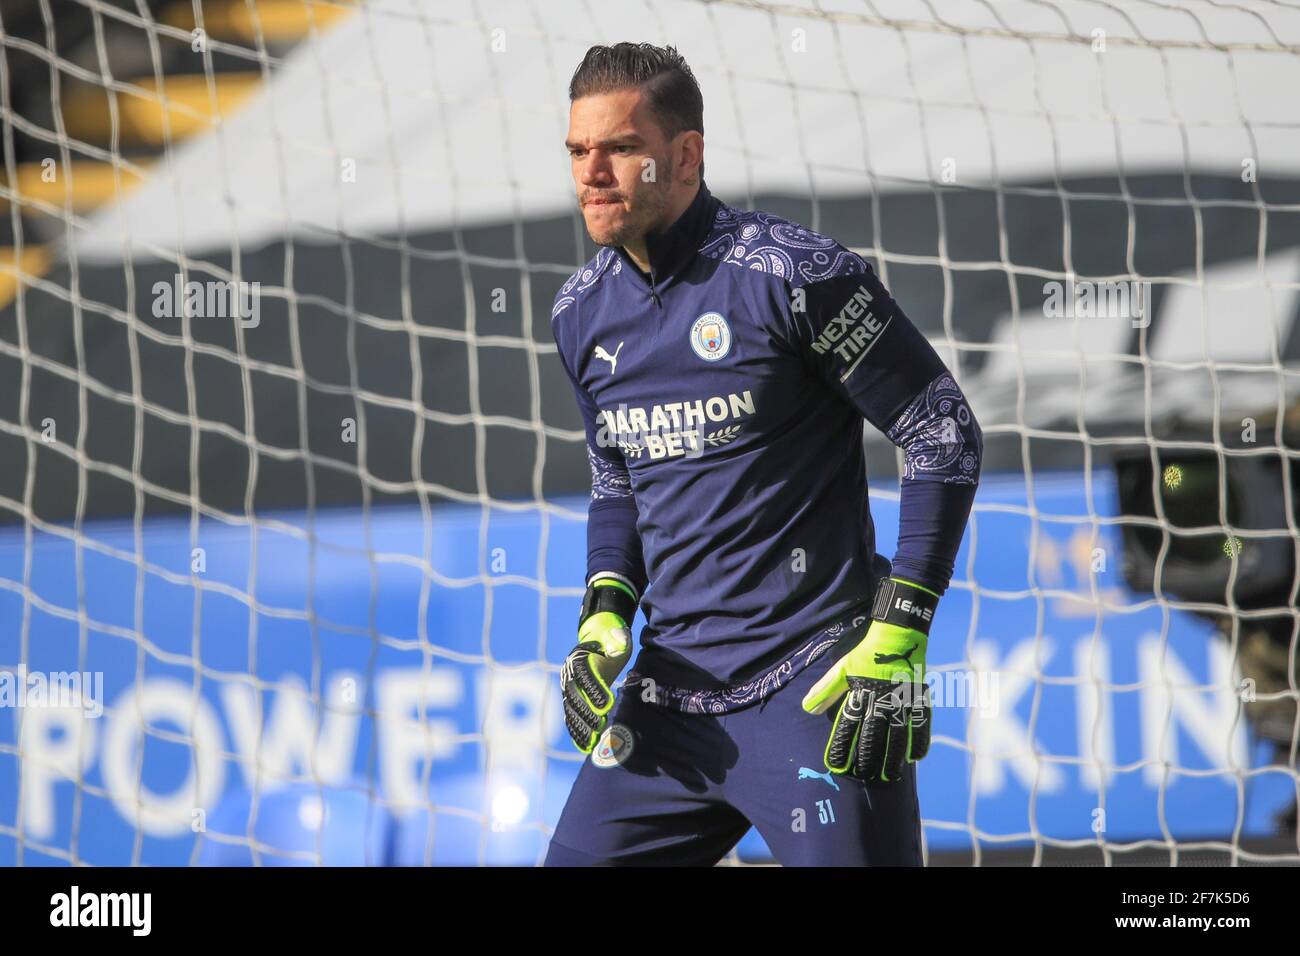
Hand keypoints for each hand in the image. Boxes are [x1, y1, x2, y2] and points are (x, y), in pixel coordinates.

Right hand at [560, 578, 634, 752]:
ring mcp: (567, 688)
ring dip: (580, 727)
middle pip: (574, 696)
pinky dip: (577, 732)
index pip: (584, 675)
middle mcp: (569, 674)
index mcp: (579, 657)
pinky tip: (586, 747)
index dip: (594, 690)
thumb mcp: (617, 636)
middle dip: (586, 713)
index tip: (607, 705)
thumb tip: (620, 642)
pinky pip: (571, 717)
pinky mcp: (571, 700)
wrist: (597, 643)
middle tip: (600, 727)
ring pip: (571, 710)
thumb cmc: (610, 641)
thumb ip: (618, 639)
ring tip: (592, 743)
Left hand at [801, 577, 936, 782]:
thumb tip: (806, 708)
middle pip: (873, 736)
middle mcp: (880, 701)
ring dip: (892, 758)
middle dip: (867, 759)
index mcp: (860, 694)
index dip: (841, 746)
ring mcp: (901, 701)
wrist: (896, 635)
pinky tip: (915, 758)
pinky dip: (918, 741)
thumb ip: (826, 690)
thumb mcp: (841, 669)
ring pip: (897, 736)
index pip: (848, 727)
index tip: (836, 765)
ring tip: (888, 776)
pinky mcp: (917, 698)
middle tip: (864, 776)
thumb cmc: (865, 654)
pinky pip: (920, 724)